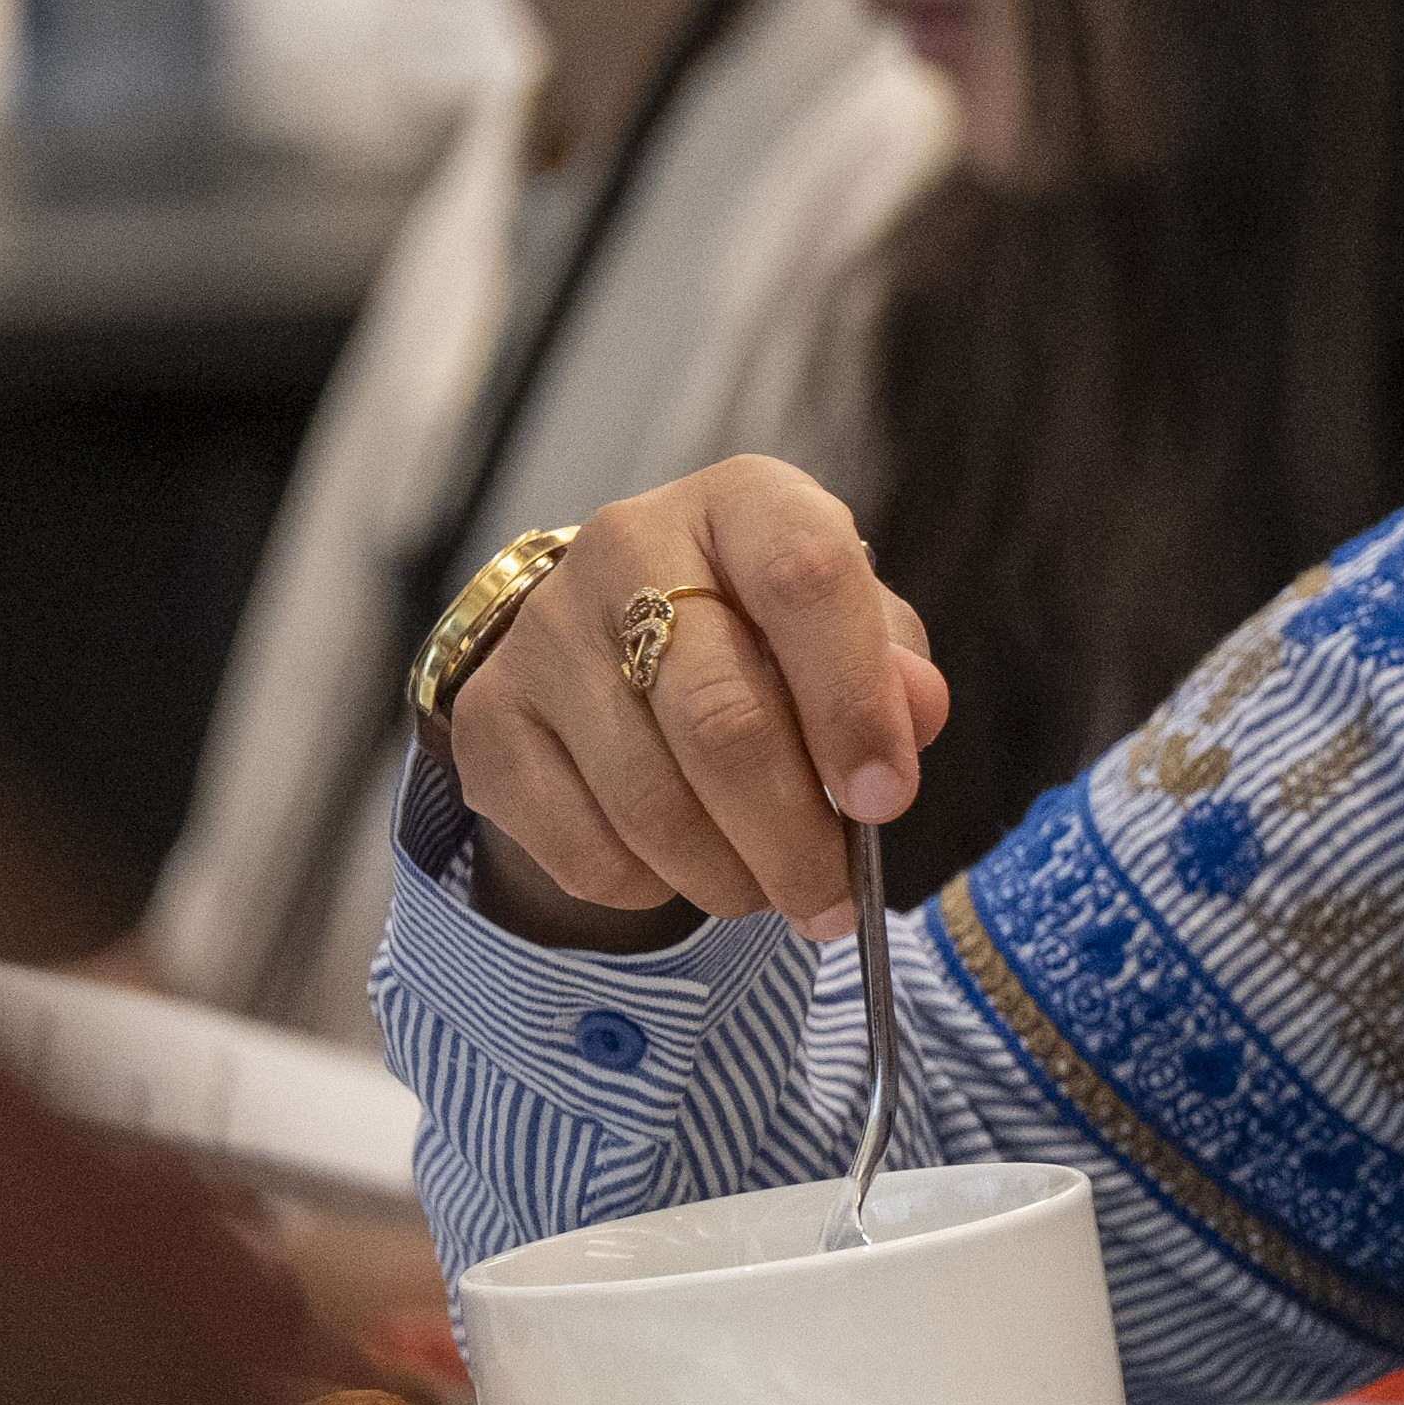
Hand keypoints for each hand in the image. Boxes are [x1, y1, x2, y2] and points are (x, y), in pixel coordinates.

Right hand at [439, 456, 953, 950]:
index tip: (886, 799)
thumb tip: (915, 714)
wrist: (613, 643)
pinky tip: (680, 867)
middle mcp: (627, 548)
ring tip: (768, 890)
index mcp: (741, 503)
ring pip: (652, 803)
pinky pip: (585, 848)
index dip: (855, 702)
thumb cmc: (764, 638)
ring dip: (730, 877)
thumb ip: (893, 668)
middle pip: (720, 718)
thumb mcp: (849, 631)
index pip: (805, 578)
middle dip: (794, 837)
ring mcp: (542, 634)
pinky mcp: (488, 721)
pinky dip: (652, 888)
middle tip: (833, 902)